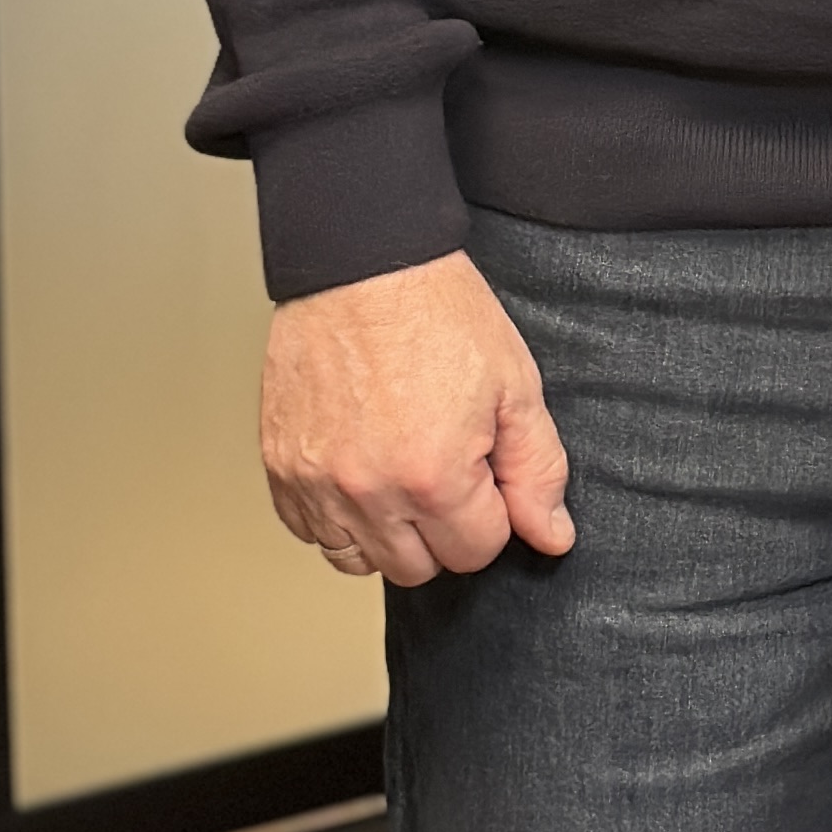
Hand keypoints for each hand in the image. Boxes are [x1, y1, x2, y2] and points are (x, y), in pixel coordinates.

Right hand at [261, 248, 573, 588]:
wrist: (362, 262)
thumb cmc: (437, 312)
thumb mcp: (514, 384)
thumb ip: (537, 470)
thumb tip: (551, 537)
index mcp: (433, 475)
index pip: (476, 552)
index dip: (492, 510)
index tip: (485, 466)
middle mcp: (368, 492)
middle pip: (417, 568)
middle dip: (444, 527)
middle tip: (448, 463)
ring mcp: (316, 484)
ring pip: (359, 561)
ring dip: (389, 531)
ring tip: (404, 468)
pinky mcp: (281, 469)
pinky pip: (310, 532)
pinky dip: (338, 515)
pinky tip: (362, 467)